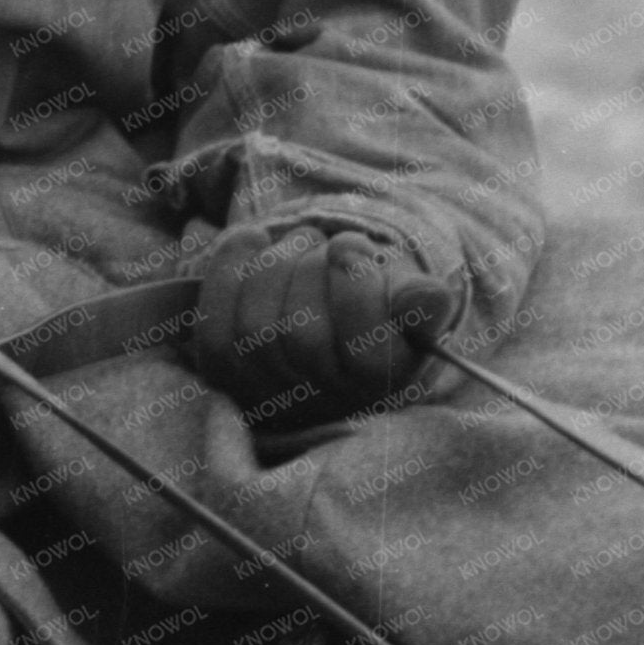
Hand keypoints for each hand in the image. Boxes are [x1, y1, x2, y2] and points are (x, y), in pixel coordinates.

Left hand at [189, 225, 454, 427]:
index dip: (353, 286)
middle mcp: (322, 404)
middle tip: (326, 244)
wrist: (325, 325)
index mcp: (380, 388)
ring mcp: (267, 395)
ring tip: (299, 245)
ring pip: (256, 326)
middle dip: (311, 269)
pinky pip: (214, 324)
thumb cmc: (372, 310)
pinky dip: (228, 268)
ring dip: (275, 264)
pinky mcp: (224, 376)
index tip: (352, 245)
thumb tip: (429, 299)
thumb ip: (421, 302)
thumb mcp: (407, 305)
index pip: (364, 352)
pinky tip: (251, 240)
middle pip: (301, 335)